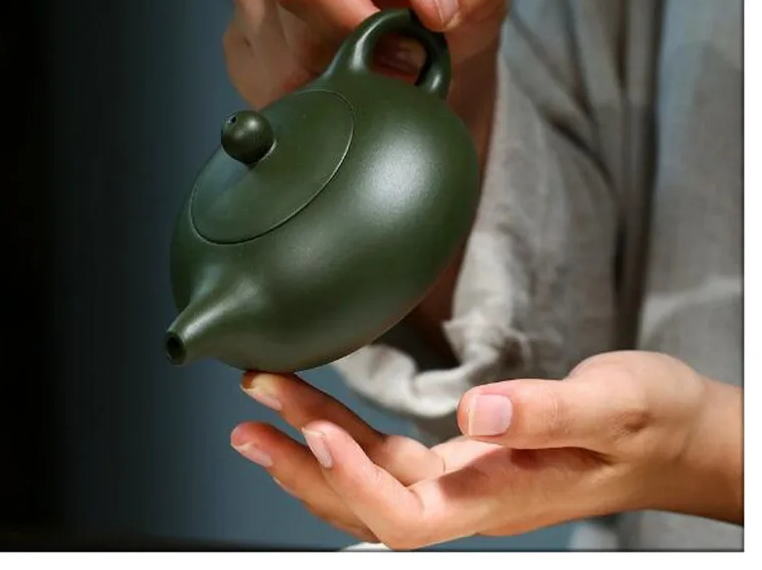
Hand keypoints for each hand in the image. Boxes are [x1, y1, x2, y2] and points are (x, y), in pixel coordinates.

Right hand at [222, 0, 504, 158]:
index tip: (395, 55)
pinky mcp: (244, 40)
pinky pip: (263, 89)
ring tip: (373, 72)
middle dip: (351, 66)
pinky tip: (338, 84)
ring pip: (276, 70)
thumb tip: (430, 4)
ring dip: (333, 89)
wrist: (421, 24)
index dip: (346, 26)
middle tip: (398, 68)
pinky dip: (308, 104)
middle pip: (291, 32)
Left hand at [230, 352, 741, 548]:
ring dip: (310, 444)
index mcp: (502, 495)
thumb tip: (475, 412)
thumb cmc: (651, 423)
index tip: (312, 429)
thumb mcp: (613, 406)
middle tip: (248, 418)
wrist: (673, 435)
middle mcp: (472, 496)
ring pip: (369, 477)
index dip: (352, 483)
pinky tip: (318, 411)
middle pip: (366, 501)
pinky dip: (345, 432)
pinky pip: (389, 454)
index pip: (407, 516)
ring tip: (260, 405)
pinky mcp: (466, 455)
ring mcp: (465, 479)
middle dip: (300, 463)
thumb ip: (546, 411)